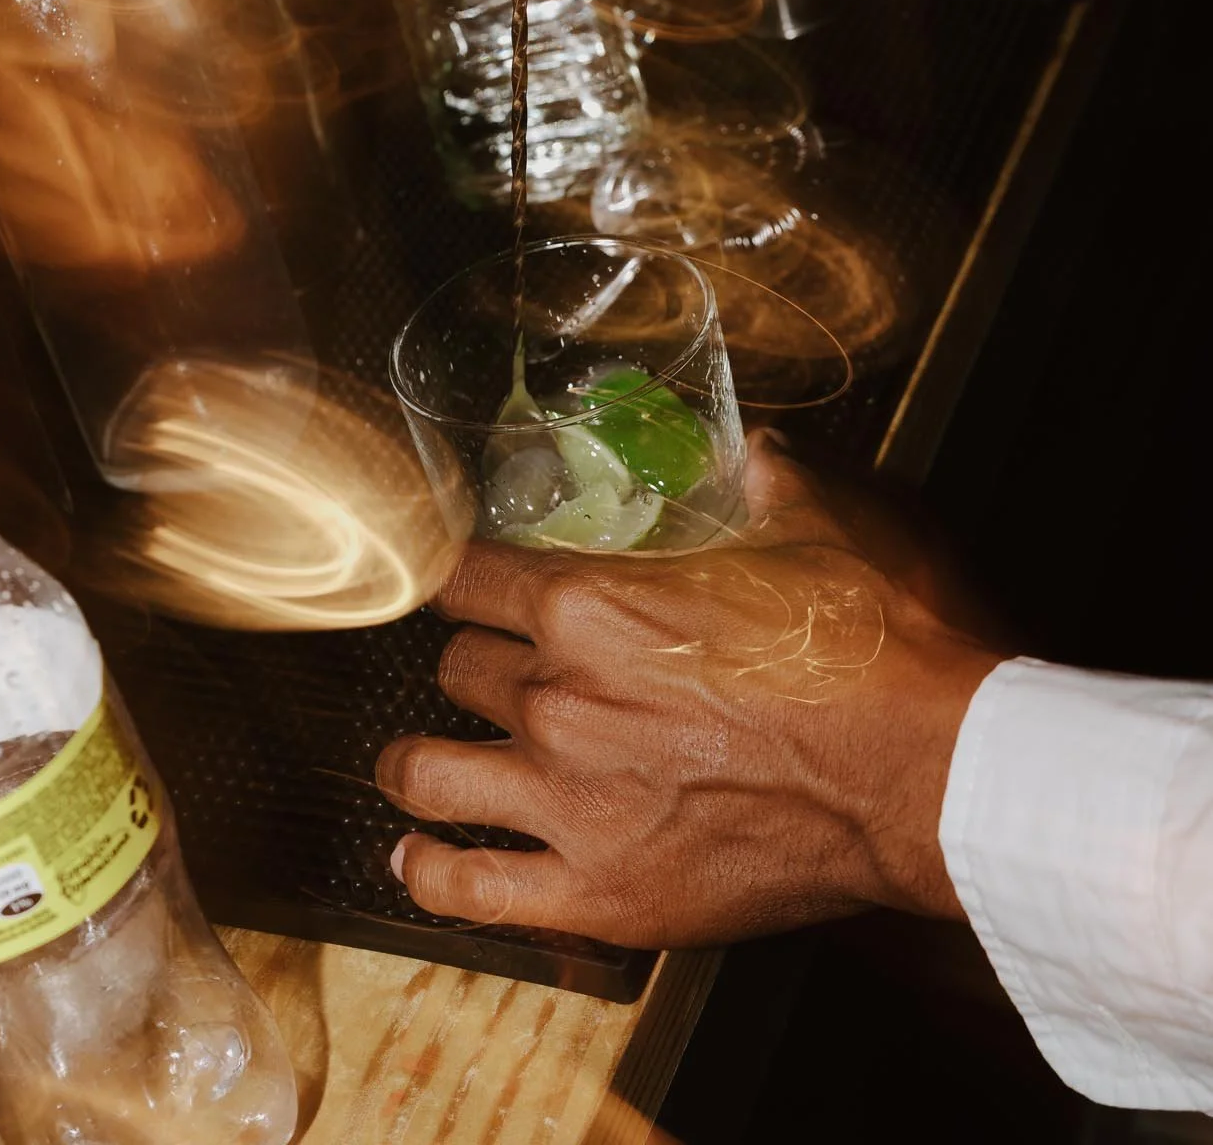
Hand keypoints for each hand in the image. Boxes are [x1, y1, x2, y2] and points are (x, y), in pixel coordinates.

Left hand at [376, 442, 1002, 947]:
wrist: (930, 773)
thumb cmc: (876, 647)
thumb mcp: (822, 524)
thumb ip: (764, 479)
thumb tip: (751, 451)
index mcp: (593, 603)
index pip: (466, 576)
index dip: (458, 577)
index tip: (460, 585)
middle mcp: (558, 698)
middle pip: (456, 670)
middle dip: (471, 663)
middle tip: (491, 672)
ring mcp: (568, 802)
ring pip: (429, 773)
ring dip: (415, 762)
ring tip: (414, 761)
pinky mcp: (598, 894)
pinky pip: (469, 889)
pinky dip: (431, 874)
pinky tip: (416, 860)